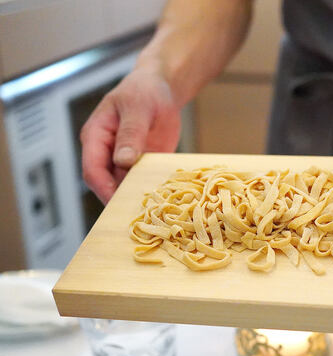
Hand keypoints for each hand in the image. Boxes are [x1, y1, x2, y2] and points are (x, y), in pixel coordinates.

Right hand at [80, 67, 180, 203]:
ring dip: (137, 197)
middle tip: (138, 214)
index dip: (103, 188)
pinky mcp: (143, 165)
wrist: (162, 89)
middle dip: (119, 198)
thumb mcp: (137, 109)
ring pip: (125, 186)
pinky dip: (152, 191)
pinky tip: (165, 200)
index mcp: (96, 137)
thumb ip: (130, 134)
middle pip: (106, 183)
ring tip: (153, 211)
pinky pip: (144, 182)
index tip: (118, 202)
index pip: (92, 169)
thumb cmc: (144, 92)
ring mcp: (125, 161)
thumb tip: (122, 160)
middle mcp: (107, 152)